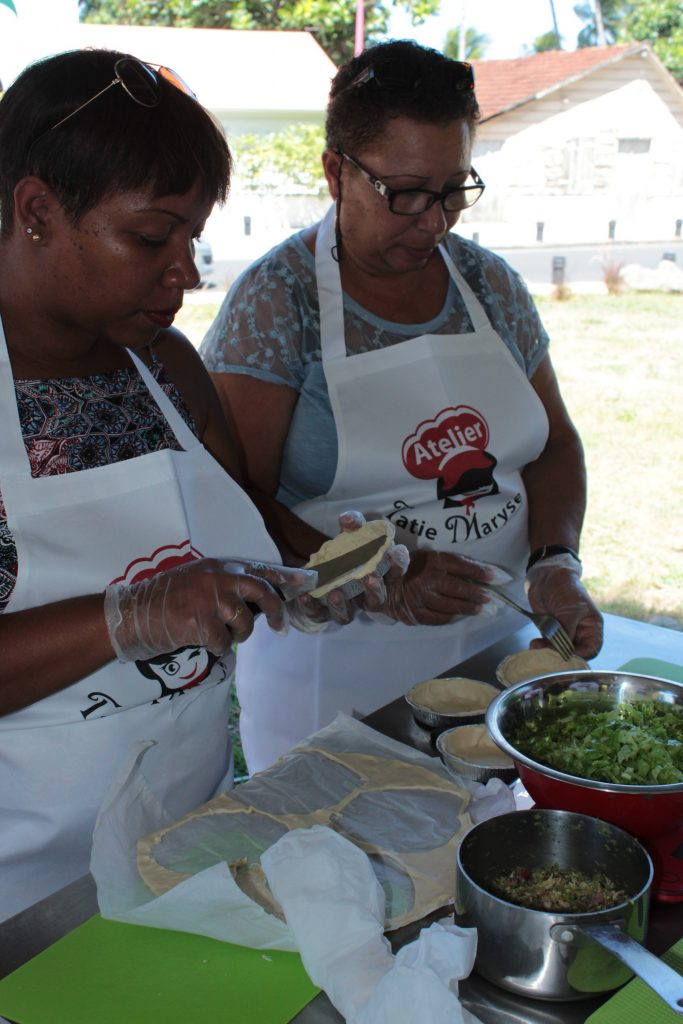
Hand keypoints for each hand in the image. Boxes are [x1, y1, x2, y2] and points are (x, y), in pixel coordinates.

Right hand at [104, 558, 313, 660]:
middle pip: (261, 591)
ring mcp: (209, 599)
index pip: (260, 569)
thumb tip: (254, 603)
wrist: (132, 614)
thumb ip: (223, 586)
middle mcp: (218, 578)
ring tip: (219, 635)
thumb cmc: (163, 601)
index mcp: (218, 567)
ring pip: (244, 622)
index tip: (306, 582)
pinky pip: (224, 642)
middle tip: (279, 626)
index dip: (285, 578)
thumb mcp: (196, 581)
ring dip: (237, 635)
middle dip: (275, 611)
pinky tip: (200, 641)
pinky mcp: (201, 621)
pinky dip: (217, 647)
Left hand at [286, 511, 408, 630]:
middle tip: (370, 577)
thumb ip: (354, 525)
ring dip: (342, 606)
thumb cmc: (346, 553)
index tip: (398, 550)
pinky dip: (311, 607)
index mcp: (378, 578)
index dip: (399, 563)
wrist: (321, 573)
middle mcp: (364, 598)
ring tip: (335, 593)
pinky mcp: (322, 613)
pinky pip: (318, 615)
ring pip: (347, 616)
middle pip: (376, 601)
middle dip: (375, 591)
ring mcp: (344, 608)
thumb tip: (347, 518)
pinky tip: (305, 596)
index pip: (395, 573)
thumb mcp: (352, 536)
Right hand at [378, 550, 509, 625]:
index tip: (502, 578)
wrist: (380, 582)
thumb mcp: (430, 558)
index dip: (484, 573)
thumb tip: (483, 573)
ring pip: (452, 606)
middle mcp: (427, 579)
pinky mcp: (416, 614)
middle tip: (495, 601)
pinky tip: (460, 615)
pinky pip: (439, 618)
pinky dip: (452, 617)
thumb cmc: (410, 567)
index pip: (464, 567)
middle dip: (481, 595)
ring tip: (484, 610)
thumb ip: (453, 564)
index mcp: (432, 561)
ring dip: (470, 609)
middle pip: (460, 589)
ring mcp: (421, 598)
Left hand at [526, 564, 603, 658]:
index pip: (591, 650)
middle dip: (561, 656)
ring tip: (537, 646)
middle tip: (548, 653)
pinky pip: (546, 645)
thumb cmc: (566, 588)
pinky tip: (535, 643)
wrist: (546, 576)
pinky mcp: (550, 632)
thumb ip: (568, 630)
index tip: (567, 656)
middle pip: (574, 654)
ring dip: (548, 652)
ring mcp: (564, 634)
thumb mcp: (572, 609)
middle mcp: (579, 633)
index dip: (581, 656)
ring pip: (558, 652)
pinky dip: (541, 647)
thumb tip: (563, 651)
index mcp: (592, 628)